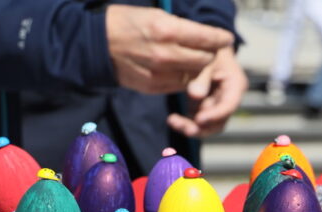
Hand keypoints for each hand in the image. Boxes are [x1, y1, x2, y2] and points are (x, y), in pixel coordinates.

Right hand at [105, 6, 232, 93]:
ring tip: (190, 58)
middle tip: (207, 48)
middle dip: (209, 54)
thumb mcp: (155, 15)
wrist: (96, 44)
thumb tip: (206, 35)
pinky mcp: (154, 87)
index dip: (220, 38)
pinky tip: (176, 68)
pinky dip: (183, 77)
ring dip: (197, 68)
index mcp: (167, 30)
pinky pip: (180, 84)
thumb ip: (182, 27)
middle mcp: (166, 54)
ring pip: (195, 75)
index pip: (206, 38)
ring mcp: (160, 73)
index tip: (225, 38)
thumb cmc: (126, 23)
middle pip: (205, 60)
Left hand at [167, 46, 247, 137]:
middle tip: (186, 129)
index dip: (215, 115)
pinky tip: (172, 119)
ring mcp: (217, 104)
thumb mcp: (207, 57)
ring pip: (209, 125)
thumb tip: (195, 95)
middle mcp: (229, 98)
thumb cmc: (208, 48)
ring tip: (173, 122)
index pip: (229, 104)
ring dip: (192, 128)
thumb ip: (202, 76)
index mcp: (235, 84)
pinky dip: (186, 122)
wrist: (205, 46)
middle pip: (220, 120)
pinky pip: (198, 122)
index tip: (199, 119)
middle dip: (203, 127)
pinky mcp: (205, 107)